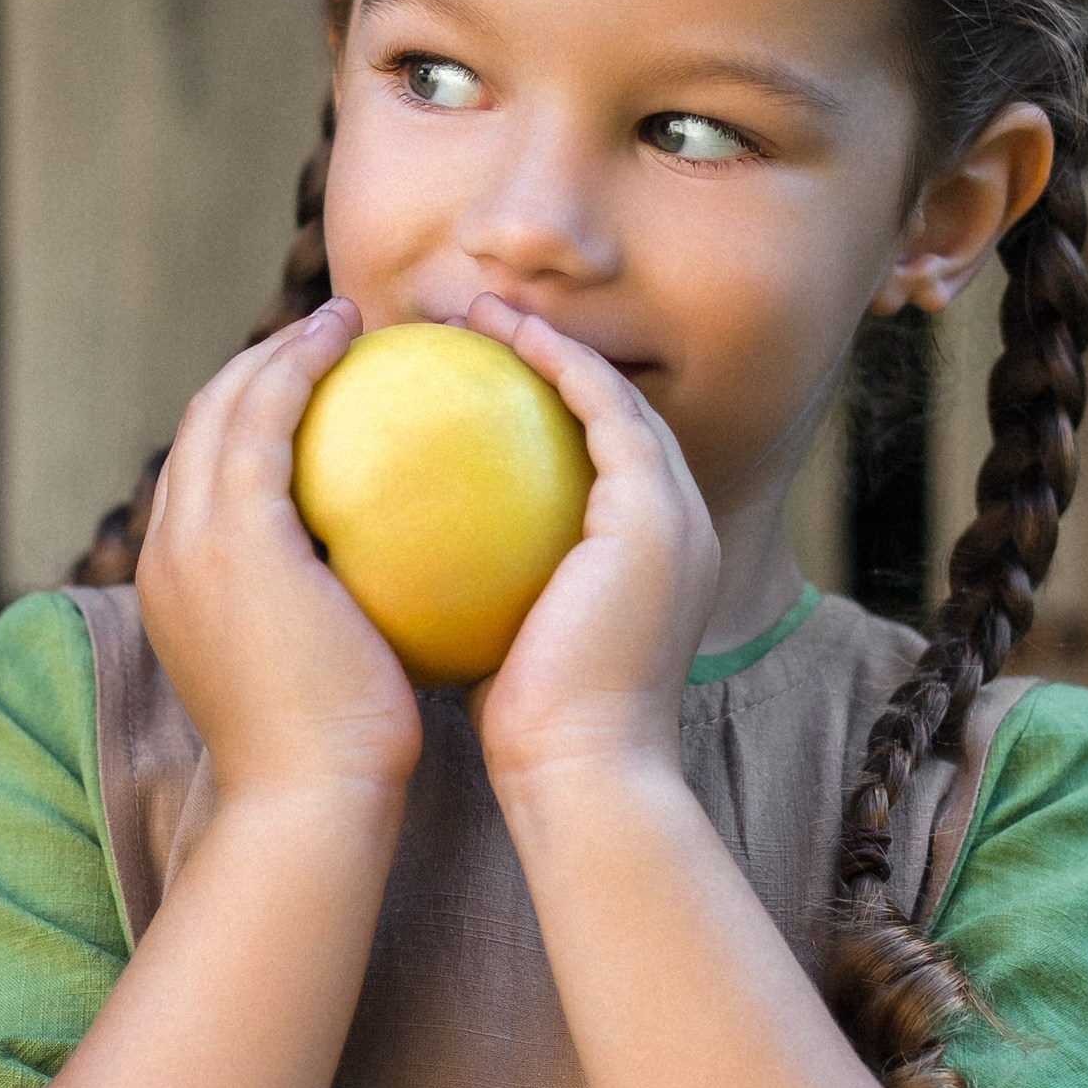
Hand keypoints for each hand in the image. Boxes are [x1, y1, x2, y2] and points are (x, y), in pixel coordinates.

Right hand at [136, 300, 422, 806]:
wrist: (310, 805)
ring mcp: (190, 538)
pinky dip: (300, 363)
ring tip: (342, 323)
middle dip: (255, 367)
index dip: (249, 421)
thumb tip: (388, 596)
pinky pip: (266, 411)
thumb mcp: (327, 676)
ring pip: (222, 402)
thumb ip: (334, 623)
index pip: (205, 477)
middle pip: (199, 425)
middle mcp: (167, 552)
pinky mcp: (236, 530)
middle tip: (329, 336)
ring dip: (279, 348)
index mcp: (178, 587)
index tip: (319, 397)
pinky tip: (357, 344)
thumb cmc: (339, 762)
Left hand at [461, 293, 718, 799]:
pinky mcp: (655, 513)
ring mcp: (677, 517)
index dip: (543, 408)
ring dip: (551, 342)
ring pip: (616, 395)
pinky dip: (555, 363)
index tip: (467, 379)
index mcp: (651, 560)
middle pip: (618, 414)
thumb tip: (408, 556)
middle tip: (472, 324)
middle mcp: (679, 529)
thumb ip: (484, 588)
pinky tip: (495, 338)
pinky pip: (602, 407)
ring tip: (480, 312)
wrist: (579, 775)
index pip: (599, 462)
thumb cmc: (527, 734)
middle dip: (552, 357)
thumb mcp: (504, 642)